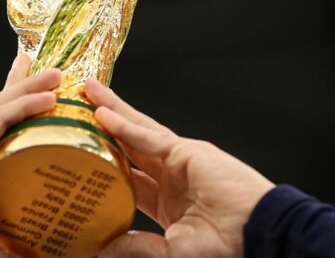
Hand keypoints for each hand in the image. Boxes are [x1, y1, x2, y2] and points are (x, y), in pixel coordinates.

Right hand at [0, 55, 60, 256]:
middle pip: (3, 109)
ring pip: (4, 106)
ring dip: (30, 87)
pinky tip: (48, 95)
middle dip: (24, 87)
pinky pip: (1, 118)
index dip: (22, 114)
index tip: (43, 101)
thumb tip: (56, 252)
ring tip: (56, 74)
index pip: (5, 134)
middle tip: (49, 72)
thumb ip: (23, 242)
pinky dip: (24, 103)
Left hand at [85, 80, 274, 257]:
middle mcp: (169, 177)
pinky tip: (102, 112)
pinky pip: (148, 136)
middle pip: (127, 146)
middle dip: (102, 127)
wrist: (257, 235)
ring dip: (110, 111)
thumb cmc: (226, 247)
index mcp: (166, 202)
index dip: (102, 164)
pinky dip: (124, 124)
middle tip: (76, 110)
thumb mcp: (170, 251)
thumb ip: (137, 247)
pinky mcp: (186, 152)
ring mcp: (178, 161)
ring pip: (136, 131)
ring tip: (86, 93)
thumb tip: (103, 249)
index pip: (126, 178)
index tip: (78, 155)